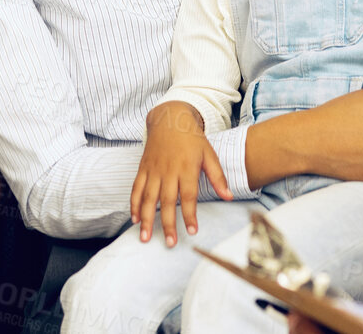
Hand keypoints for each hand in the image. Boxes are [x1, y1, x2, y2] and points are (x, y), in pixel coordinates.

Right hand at [131, 102, 230, 245]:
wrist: (170, 118)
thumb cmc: (192, 139)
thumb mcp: (209, 154)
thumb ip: (217, 177)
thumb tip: (229, 196)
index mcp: (186, 168)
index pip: (188, 196)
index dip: (190, 215)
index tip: (191, 231)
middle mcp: (168, 171)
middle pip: (166, 201)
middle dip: (167, 224)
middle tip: (170, 243)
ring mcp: (153, 170)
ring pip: (147, 198)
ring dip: (146, 219)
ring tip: (145, 238)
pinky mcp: (143, 168)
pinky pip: (136, 188)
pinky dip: (134, 204)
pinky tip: (135, 219)